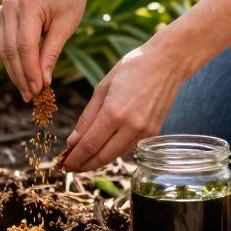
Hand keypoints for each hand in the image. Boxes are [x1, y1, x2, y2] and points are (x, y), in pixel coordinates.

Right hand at [0, 0, 87, 100]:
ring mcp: (3, 9)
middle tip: (32, 96)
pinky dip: (14, 63)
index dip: (31, 70)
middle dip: (21, 76)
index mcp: (28, 4)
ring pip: (4, 50)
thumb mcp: (66, 26)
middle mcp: (10, 5)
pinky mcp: (2, 16)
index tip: (40, 89)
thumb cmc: (69, 0)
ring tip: (27, 92)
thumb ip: (51, 53)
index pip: (25, 45)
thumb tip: (43, 81)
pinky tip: (23, 78)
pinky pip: (5, 45)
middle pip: (11, 50)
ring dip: (15, 73)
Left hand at [62, 41, 183, 172]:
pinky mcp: (154, 133)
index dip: (75, 158)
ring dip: (98, 161)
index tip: (64, 164)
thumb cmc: (132, 68)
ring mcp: (144, 132)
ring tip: (83, 161)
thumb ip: (87, 117)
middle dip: (84, 165)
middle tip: (70, 168)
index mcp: (114, 113)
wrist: (167, 63)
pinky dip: (114, 152)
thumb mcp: (103, 87)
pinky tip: (103, 150)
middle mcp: (131, 127)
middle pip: (102, 156)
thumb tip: (72, 142)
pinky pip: (129, 148)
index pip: (89, 145)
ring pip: (116, 155)